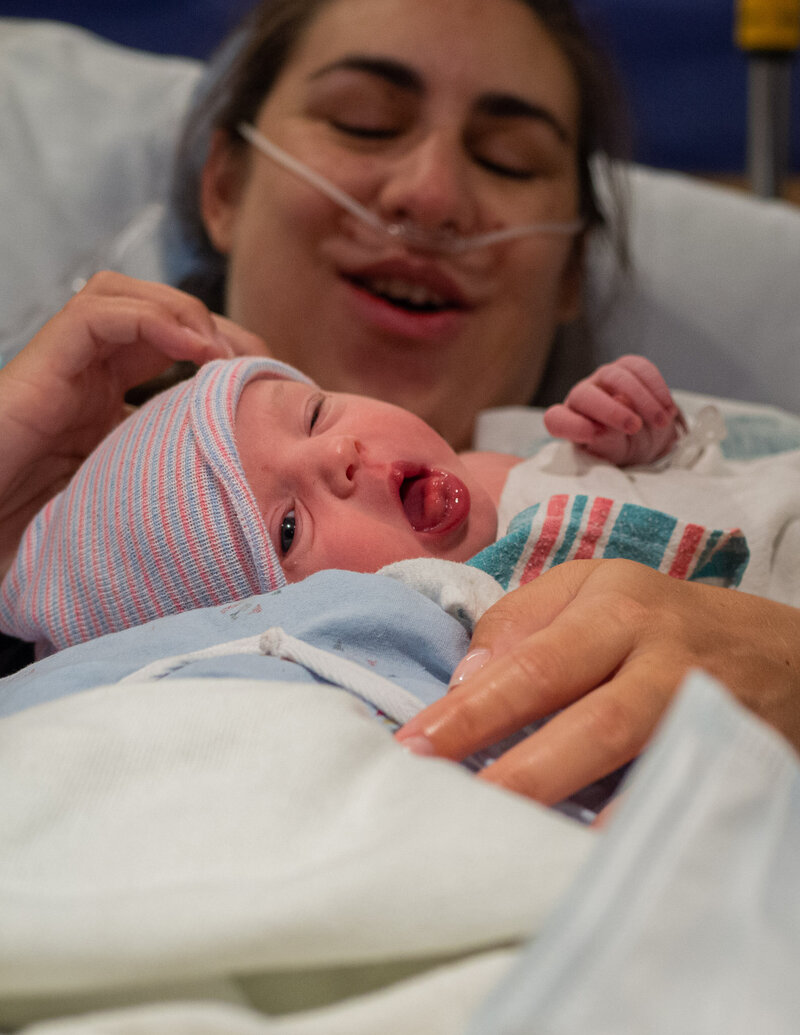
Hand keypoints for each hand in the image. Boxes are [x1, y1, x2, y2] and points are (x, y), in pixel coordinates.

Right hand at [0, 272, 267, 576]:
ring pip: (122, 294)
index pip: (172, 342)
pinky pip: (95, 314)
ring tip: (221, 353)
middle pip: (154, 309)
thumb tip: (244, 484)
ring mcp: (66, 363)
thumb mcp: (135, 489)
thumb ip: (174, 469)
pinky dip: (151, 319)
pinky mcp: (43, 363)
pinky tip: (192, 349)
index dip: (223, 346)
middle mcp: (89, 370)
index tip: (265, 379)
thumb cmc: (51, 523)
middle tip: (254, 361)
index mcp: (110, 393)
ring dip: (183, 311)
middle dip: (212, 323)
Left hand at [396, 559, 799, 802]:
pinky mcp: (735, 755)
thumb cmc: (657, 621)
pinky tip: (587, 854)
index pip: (532, 663)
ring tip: (509, 838)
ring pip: (639, 760)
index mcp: (614, 605)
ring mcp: (705, 709)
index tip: (414, 748)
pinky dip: (636, 823)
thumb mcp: (589, 591)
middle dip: (518, 771)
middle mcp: (663, 654)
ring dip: (573, 802)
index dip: (472, 711)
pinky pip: (679, 792)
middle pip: (589, 720)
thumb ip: (520, 623)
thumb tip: (464, 681)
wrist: (778, 652)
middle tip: (451, 805)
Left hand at [543, 355, 682, 465]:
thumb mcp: (614, 455)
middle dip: (611, 410)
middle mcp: (581, 397)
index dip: (571, 426)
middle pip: (586, 395)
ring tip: (661, 422)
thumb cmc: (621, 448)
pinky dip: (656, 387)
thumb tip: (619, 403)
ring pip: (615, 377)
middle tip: (635, 427)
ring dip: (642, 399)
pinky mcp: (626, 367)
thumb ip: (609, 438)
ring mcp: (603, 379)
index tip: (591, 435)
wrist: (644, 436)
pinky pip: (639, 368)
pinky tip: (668, 408)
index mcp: (569, 422)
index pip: (557, 420)